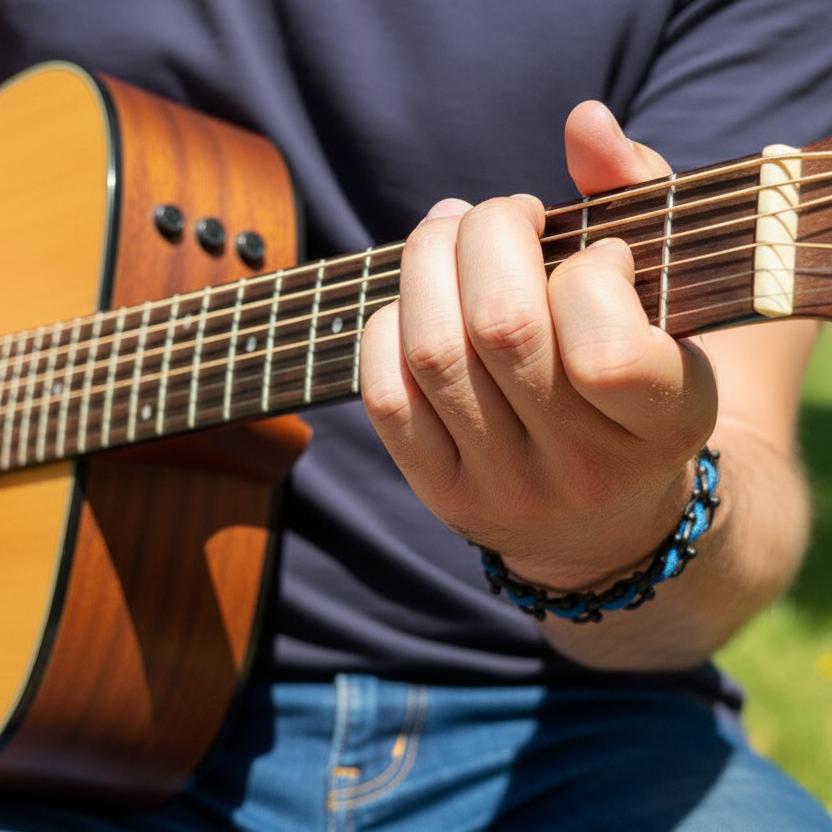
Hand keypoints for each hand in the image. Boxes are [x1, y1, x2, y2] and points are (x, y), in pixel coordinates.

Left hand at [360, 101, 717, 589]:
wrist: (604, 516)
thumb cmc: (638, 377)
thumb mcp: (668, 295)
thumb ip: (638, 195)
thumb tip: (583, 121)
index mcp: (664, 423)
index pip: (605, 347)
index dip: (588, 270)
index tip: (596, 255)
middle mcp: (582, 468)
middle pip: (501, 328)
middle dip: (487, 234)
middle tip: (499, 214)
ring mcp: (505, 487)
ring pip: (434, 351)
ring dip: (427, 261)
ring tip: (449, 234)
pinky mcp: (443, 492)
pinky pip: (386, 395)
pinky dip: (389, 325)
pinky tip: (418, 302)